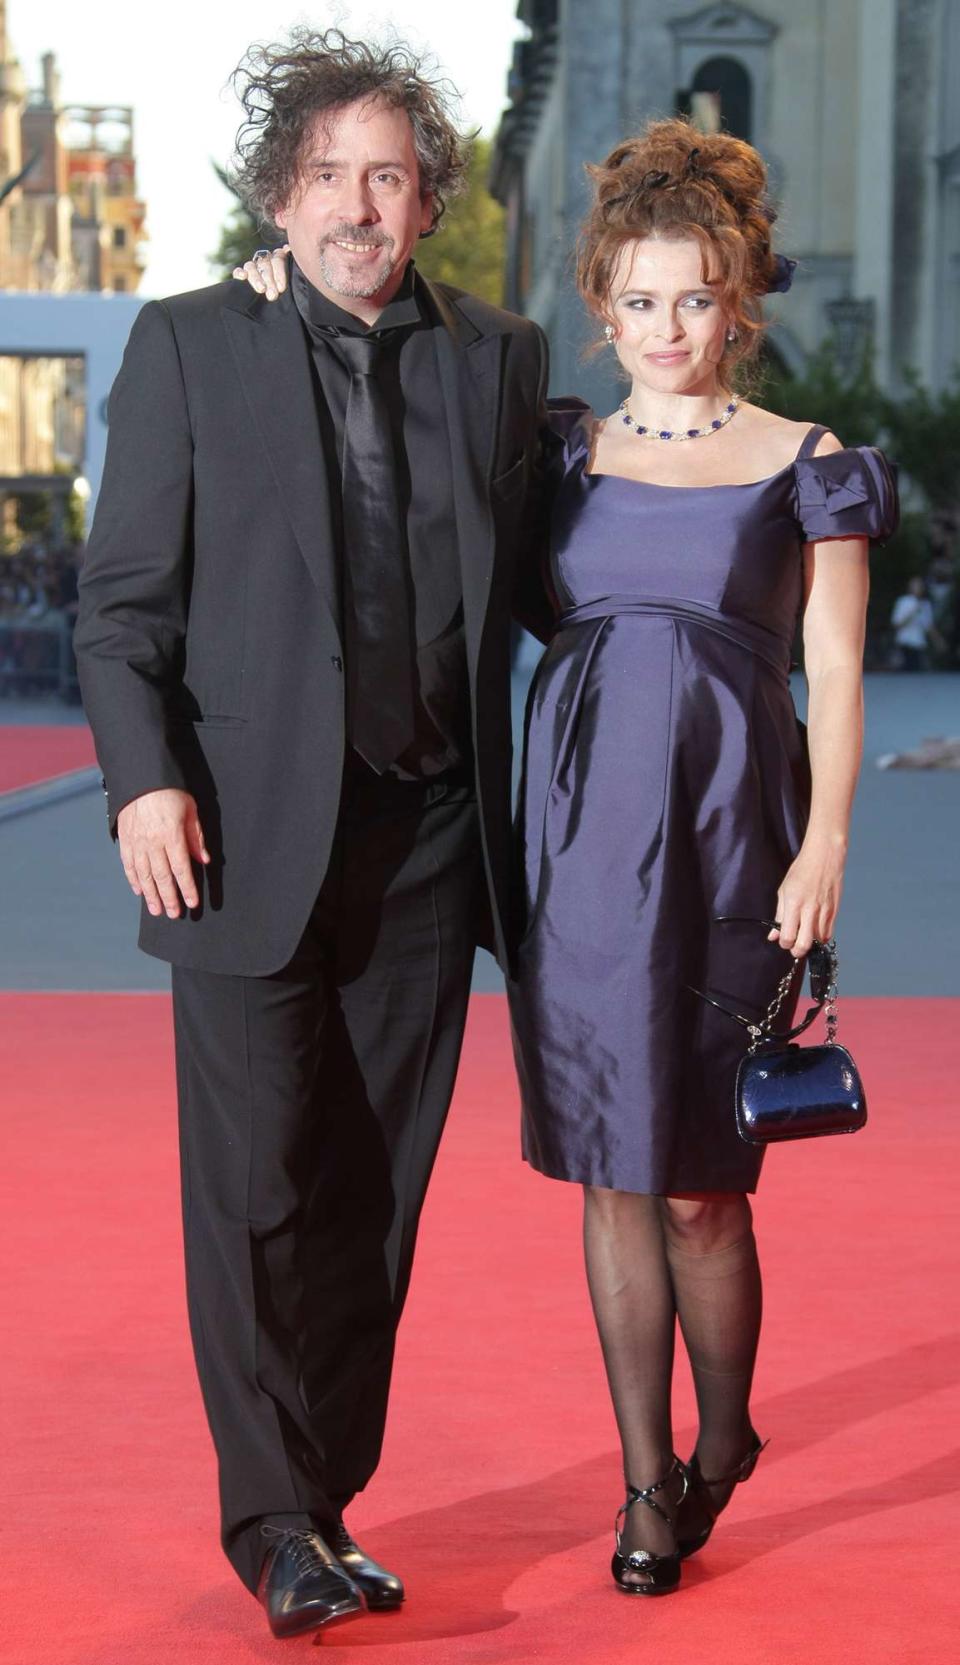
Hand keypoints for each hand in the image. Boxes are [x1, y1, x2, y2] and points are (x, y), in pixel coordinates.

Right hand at [117, 789, 209, 918]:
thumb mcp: (190, 810)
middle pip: (161, 877)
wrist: (140, 777)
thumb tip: (204, 860)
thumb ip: (195, 837)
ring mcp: (136, 842)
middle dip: (169, 897)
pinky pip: (129, 865)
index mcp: (171, 835)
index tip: (192, 903)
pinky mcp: (124, 840)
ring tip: (157, 910)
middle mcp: (152, 842)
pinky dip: (134, 880)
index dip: (187, 888)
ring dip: (151, 895)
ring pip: (144, 875)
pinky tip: (139, 891)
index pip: (181, 868)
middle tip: (174, 914)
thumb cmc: (170, 792)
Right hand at [232, 245, 289, 299]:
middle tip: (273, 295)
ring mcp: (252, 268)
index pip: (278, 258)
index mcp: (279, 259)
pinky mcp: (241, 276)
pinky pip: (237, 271)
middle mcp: (265, 261)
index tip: (281, 288)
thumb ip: (293, 272)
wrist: (276, 314)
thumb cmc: (289, 298)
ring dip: (256, 278)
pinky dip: (239, 273)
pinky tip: (243, 277)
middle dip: (269, 280)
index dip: (279, 273)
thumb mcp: (294, 287)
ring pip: (251, 266)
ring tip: (261, 290)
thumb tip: (288, 249)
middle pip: (265, 264)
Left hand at [769, 837, 845, 957]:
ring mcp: (824, 911)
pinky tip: (815, 930)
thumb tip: (773, 936)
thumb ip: (779, 915)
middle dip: (797, 951)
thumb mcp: (784, 890)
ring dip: (810, 943)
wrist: (825, 856)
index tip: (783, 940)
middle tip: (794, 947)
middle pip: (804, 944)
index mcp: (794, 903)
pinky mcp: (835, 911)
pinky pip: (828, 933)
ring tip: (805, 935)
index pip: (788, 936)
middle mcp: (809, 910)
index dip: (784, 943)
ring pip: (818, 941)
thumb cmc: (802, 870)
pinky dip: (821, 937)